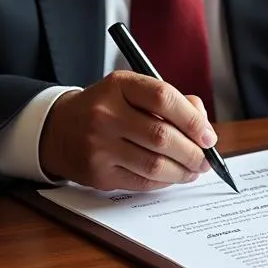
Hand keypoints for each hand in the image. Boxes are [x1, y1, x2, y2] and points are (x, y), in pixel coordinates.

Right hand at [39, 72, 216, 190]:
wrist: (58, 129)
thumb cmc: (107, 109)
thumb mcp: (133, 92)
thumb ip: (171, 102)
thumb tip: (204, 127)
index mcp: (119, 85)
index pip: (164, 98)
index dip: (193, 120)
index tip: (208, 136)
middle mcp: (105, 114)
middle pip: (162, 136)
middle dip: (193, 152)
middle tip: (206, 159)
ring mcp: (99, 145)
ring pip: (154, 164)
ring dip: (183, 171)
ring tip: (194, 170)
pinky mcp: (97, 173)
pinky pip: (142, 182)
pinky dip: (164, 181)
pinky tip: (173, 176)